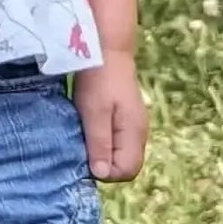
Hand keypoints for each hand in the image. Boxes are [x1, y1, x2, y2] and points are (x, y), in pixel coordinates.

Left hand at [73, 50, 146, 181]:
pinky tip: (89, 127)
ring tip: (83, 134)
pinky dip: (103, 140)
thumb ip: (100, 143)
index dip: (104, 171)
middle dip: (103, 163)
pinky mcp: (127, 118)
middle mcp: (139, 133)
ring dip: (101, 151)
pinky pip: (117, 141)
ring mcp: (135, 125)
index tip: (84, 154)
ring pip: (120, 153)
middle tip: (82, 144)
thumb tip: (101, 174)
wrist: (107, 49)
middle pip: (125, 165)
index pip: (126, 171)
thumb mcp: (94, 112)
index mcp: (134, 133)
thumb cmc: (98, 80)